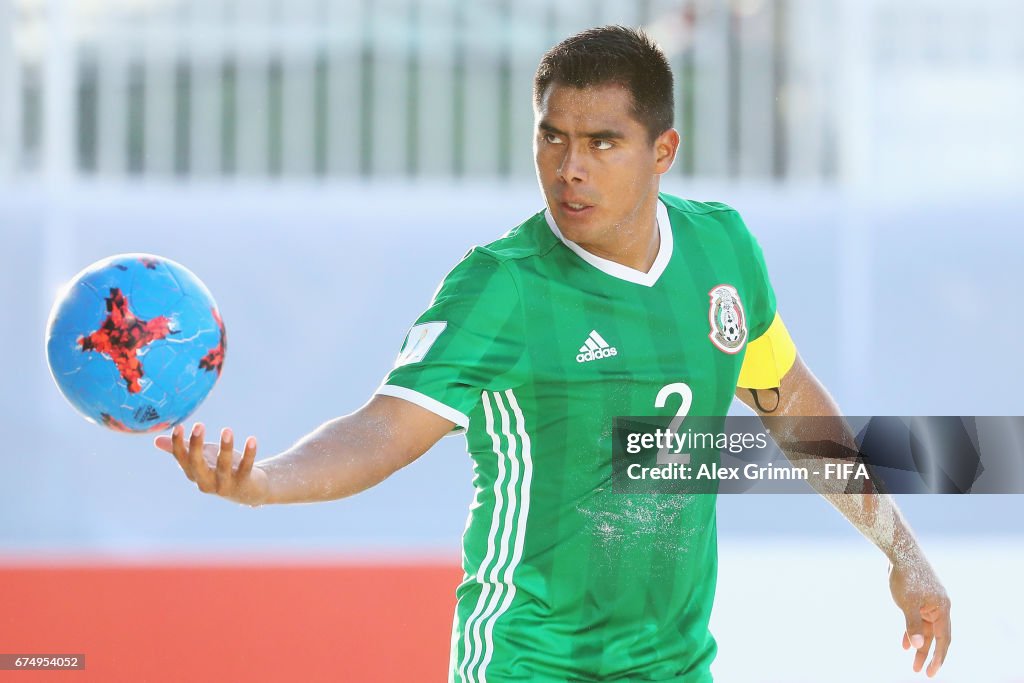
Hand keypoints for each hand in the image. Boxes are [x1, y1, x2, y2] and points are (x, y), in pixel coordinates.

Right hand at [154, 422, 268, 506]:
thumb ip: (183, 449)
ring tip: (227, 429)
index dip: (178, 444)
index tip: (179, 426)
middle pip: (197, 465)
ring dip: (225, 448)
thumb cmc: (221, 470)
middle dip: (196, 446)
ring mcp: (225, 484)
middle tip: (199, 425)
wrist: (249, 490)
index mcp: (194, 473)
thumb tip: (156, 440)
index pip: (182, 459)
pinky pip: (246, 467)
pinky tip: (252, 439)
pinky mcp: (244, 483)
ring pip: (223, 466)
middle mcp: (206, 482)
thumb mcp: (202, 458)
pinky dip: (249, 454)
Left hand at [889, 555, 950, 676]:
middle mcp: (940, 607)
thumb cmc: (906, 576)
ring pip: (926, 629)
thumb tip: (917, 645)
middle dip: (927, 654)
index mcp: (942, 609)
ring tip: (910, 661)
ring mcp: (930, 603)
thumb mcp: (907, 603)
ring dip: (919, 644)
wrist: (901, 551)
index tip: (931, 672)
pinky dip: (912, 631)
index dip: (938, 657)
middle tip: (919, 672)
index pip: (943, 639)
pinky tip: (904, 642)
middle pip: (935, 637)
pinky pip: (919, 620)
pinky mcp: (921, 599)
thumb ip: (913, 624)